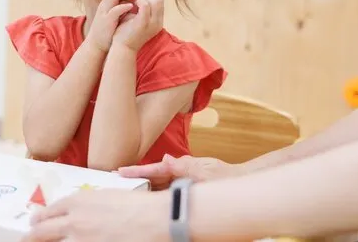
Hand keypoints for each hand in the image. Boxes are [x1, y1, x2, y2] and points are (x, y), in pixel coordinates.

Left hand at [23, 189, 169, 241]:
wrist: (156, 219)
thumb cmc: (139, 205)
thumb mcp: (109, 196)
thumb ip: (89, 204)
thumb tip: (79, 212)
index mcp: (79, 202)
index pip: (50, 212)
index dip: (40, 218)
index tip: (35, 222)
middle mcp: (74, 222)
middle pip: (42, 232)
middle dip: (32, 236)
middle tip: (26, 238)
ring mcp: (81, 241)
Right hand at [86, 0, 138, 52]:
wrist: (98, 44)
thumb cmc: (109, 28)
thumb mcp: (116, 13)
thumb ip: (123, 3)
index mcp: (107, 1)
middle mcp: (105, 4)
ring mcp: (104, 12)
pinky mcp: (106, 21)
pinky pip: (113, 11)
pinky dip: (122, 7)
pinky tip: (131, 6)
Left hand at [112, 0, 163, 51]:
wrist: (122, 49)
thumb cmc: (127, 33)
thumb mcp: (135, 17)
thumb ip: (139, 6)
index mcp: (158, 21)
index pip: (160, 2)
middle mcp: (158, 22)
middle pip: (159, 0)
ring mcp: (152, 23)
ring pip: (155, 1)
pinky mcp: (143, 23)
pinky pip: (145, 5)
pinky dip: (139, 1)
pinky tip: (131, 4)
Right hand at [118, 153, 241, 189]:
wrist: (241, 182)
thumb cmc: (227, 176)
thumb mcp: (205, 172)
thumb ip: (185, 166)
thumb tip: (165, 158)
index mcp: (181, 166)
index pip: (154, 169)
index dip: (136, 171)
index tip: (119, 171)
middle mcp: (179, 172)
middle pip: (153, 178)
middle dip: (135, 179)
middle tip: (116, 184)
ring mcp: (182, 181)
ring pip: (158, 186)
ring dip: (144, 188)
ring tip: (126, 192)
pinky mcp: (186, 189)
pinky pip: (167, 193)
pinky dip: (156, 196)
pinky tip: (147, 200)